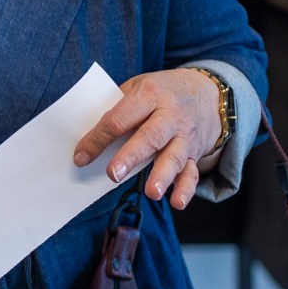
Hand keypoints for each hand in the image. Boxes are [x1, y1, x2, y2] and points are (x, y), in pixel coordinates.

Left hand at [73, 69, 224, 210]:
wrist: (206, 91)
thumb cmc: (161, 91)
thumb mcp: (138, 86)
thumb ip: (117, 108)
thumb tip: (88, 138)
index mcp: (149, 95)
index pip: (120, 119)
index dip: (98, 139)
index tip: (81, 157)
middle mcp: (170, 115)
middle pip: (150, 137)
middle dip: (131, 156)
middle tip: (114, 174)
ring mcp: (185, 135)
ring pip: (174, 157)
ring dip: (162, 176)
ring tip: (152, 192)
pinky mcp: (195, 152)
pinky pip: (192, 172)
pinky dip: (186, 188)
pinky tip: (177, 202)